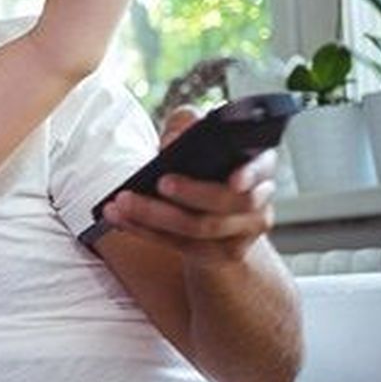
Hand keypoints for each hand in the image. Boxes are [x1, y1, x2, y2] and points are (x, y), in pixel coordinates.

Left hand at [102, 107, 275, 267]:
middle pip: (229, 201)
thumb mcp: (196, 143)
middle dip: (193, 192)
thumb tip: (174, 140)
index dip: (251, 174)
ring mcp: (241, 234)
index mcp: (258, 167)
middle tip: (161, 181)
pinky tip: (118, 217)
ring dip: (156, 214)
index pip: (262, 167)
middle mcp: (257, 202)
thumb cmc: (202, 171)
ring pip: (200, 228)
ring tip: (123, 201)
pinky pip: (178, 245)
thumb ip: (186, 126)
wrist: (214, 225)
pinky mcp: (217, 255)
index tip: (234, 179)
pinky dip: (144, 230)